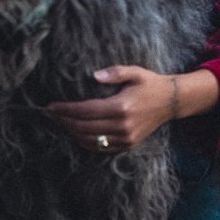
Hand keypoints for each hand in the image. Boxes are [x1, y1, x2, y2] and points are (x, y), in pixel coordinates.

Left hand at [48, 65, 217, 154]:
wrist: (170, 102)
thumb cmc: (150, 83)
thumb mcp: (135, 72)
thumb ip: (114, 72)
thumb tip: (95, 75)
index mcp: (121, 107)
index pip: (85, 111)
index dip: (65, 110)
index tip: (51, 106)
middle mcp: (122, 126)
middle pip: (84, 127)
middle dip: (63, 121)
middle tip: (49, 114)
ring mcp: (125, 138)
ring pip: (90, 140)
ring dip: (71, 132)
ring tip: (59, 122)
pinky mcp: (128, 145)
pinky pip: (101, 148)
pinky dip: (85, 142)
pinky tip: (75, 133)